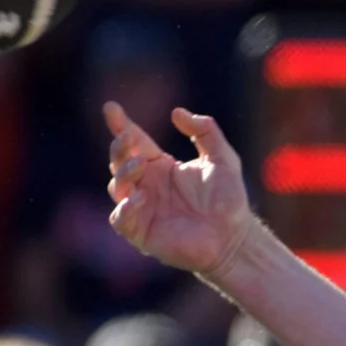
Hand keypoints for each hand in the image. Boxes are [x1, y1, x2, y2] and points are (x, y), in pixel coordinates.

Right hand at [105, 102, 257, 278]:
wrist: (234, 237)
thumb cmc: (228, 199)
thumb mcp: (223, 158)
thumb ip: (205, 131)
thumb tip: (177, 112)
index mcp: (160, 166)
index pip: (135, 142)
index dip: (121, 125)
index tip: (111, 108)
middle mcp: (147, 185)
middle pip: (120, 161)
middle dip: (119, 147)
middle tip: (128, 137)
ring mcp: (142, 209)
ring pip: (118, 187)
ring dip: (124, 174)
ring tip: (140, 166)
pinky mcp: (141, 233)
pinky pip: (120, 219)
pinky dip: (125, 208)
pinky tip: (141, 198)